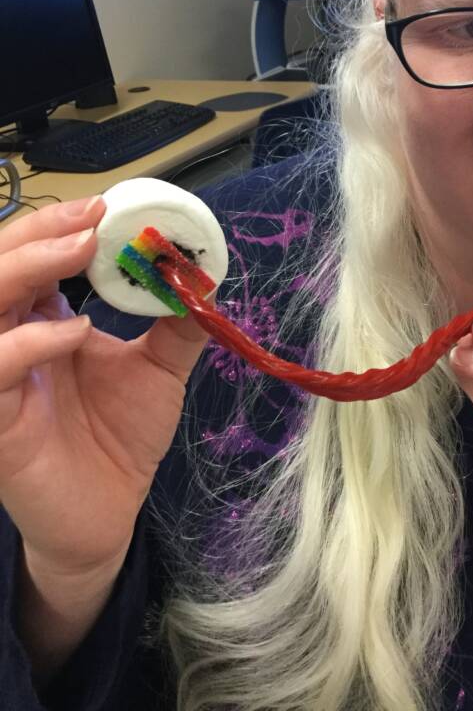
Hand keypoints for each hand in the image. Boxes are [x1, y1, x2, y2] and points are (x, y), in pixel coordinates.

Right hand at [0, 196, 209, 575]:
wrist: (109, 514)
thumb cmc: (122, 437)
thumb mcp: (159, 368)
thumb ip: (177, 321)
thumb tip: (206, 273)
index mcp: (43, 321)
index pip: (32, 257)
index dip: (57, 225)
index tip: (106, 206)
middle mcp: (10, 341)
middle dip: (37, 233)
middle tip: (90, 217)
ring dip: (24, 270)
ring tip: (78, 252)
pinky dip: (27, 344)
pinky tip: (74, 334)